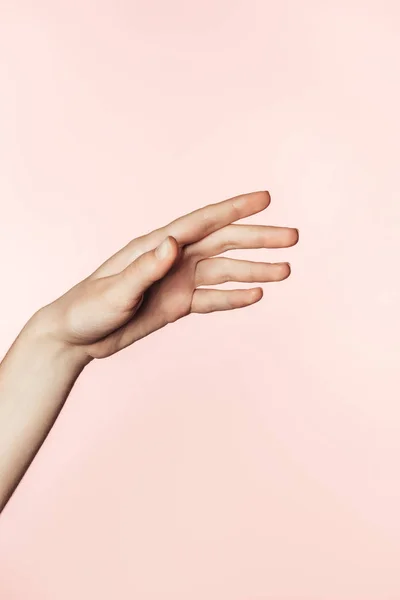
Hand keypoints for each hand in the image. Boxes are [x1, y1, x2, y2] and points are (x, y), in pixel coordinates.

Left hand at [38, 191, 297, 360]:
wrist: (76, 337)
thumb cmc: (88, 308)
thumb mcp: (115, 290)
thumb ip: (146, 268)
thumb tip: (174, 242)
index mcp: (157, 245)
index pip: (203, 222)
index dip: (235, 209)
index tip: (266, 198)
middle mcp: (172, 259)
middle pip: (224, 244)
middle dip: (258, 239)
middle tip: (292, 238)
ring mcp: (177, 281)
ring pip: (224, 271)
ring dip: (254, 270)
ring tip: (285, 270)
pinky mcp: (177, 304)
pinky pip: (213, 299)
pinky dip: (234, 297)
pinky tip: (257, 295)